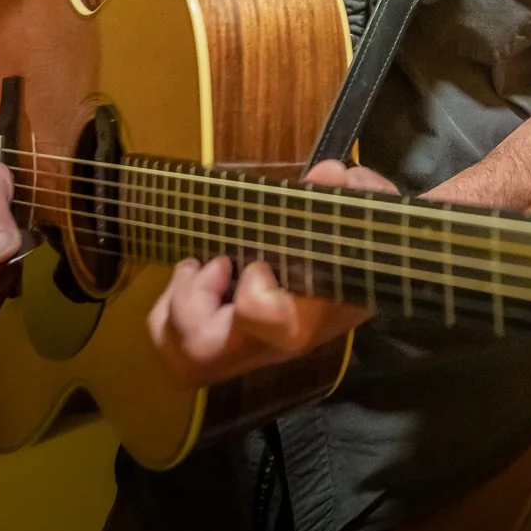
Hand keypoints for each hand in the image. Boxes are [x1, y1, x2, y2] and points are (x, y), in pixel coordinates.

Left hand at [146, 159, 394, 388]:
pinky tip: (196, 283)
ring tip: (198, 271)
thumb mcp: (361, 210)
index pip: (265, 322)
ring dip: (175, 308)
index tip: (258, 263)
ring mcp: (250, 351)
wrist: (362, 273)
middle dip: (191, 301)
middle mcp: (278, 343)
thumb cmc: (358, 240)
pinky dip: (169, 314)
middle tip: (214, 264)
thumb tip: (329, 173)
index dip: (251, 291)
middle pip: (205, 350)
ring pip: (184, 357)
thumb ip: (347, 195)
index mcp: (317, 312)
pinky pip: (175, 349)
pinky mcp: (227, 348)